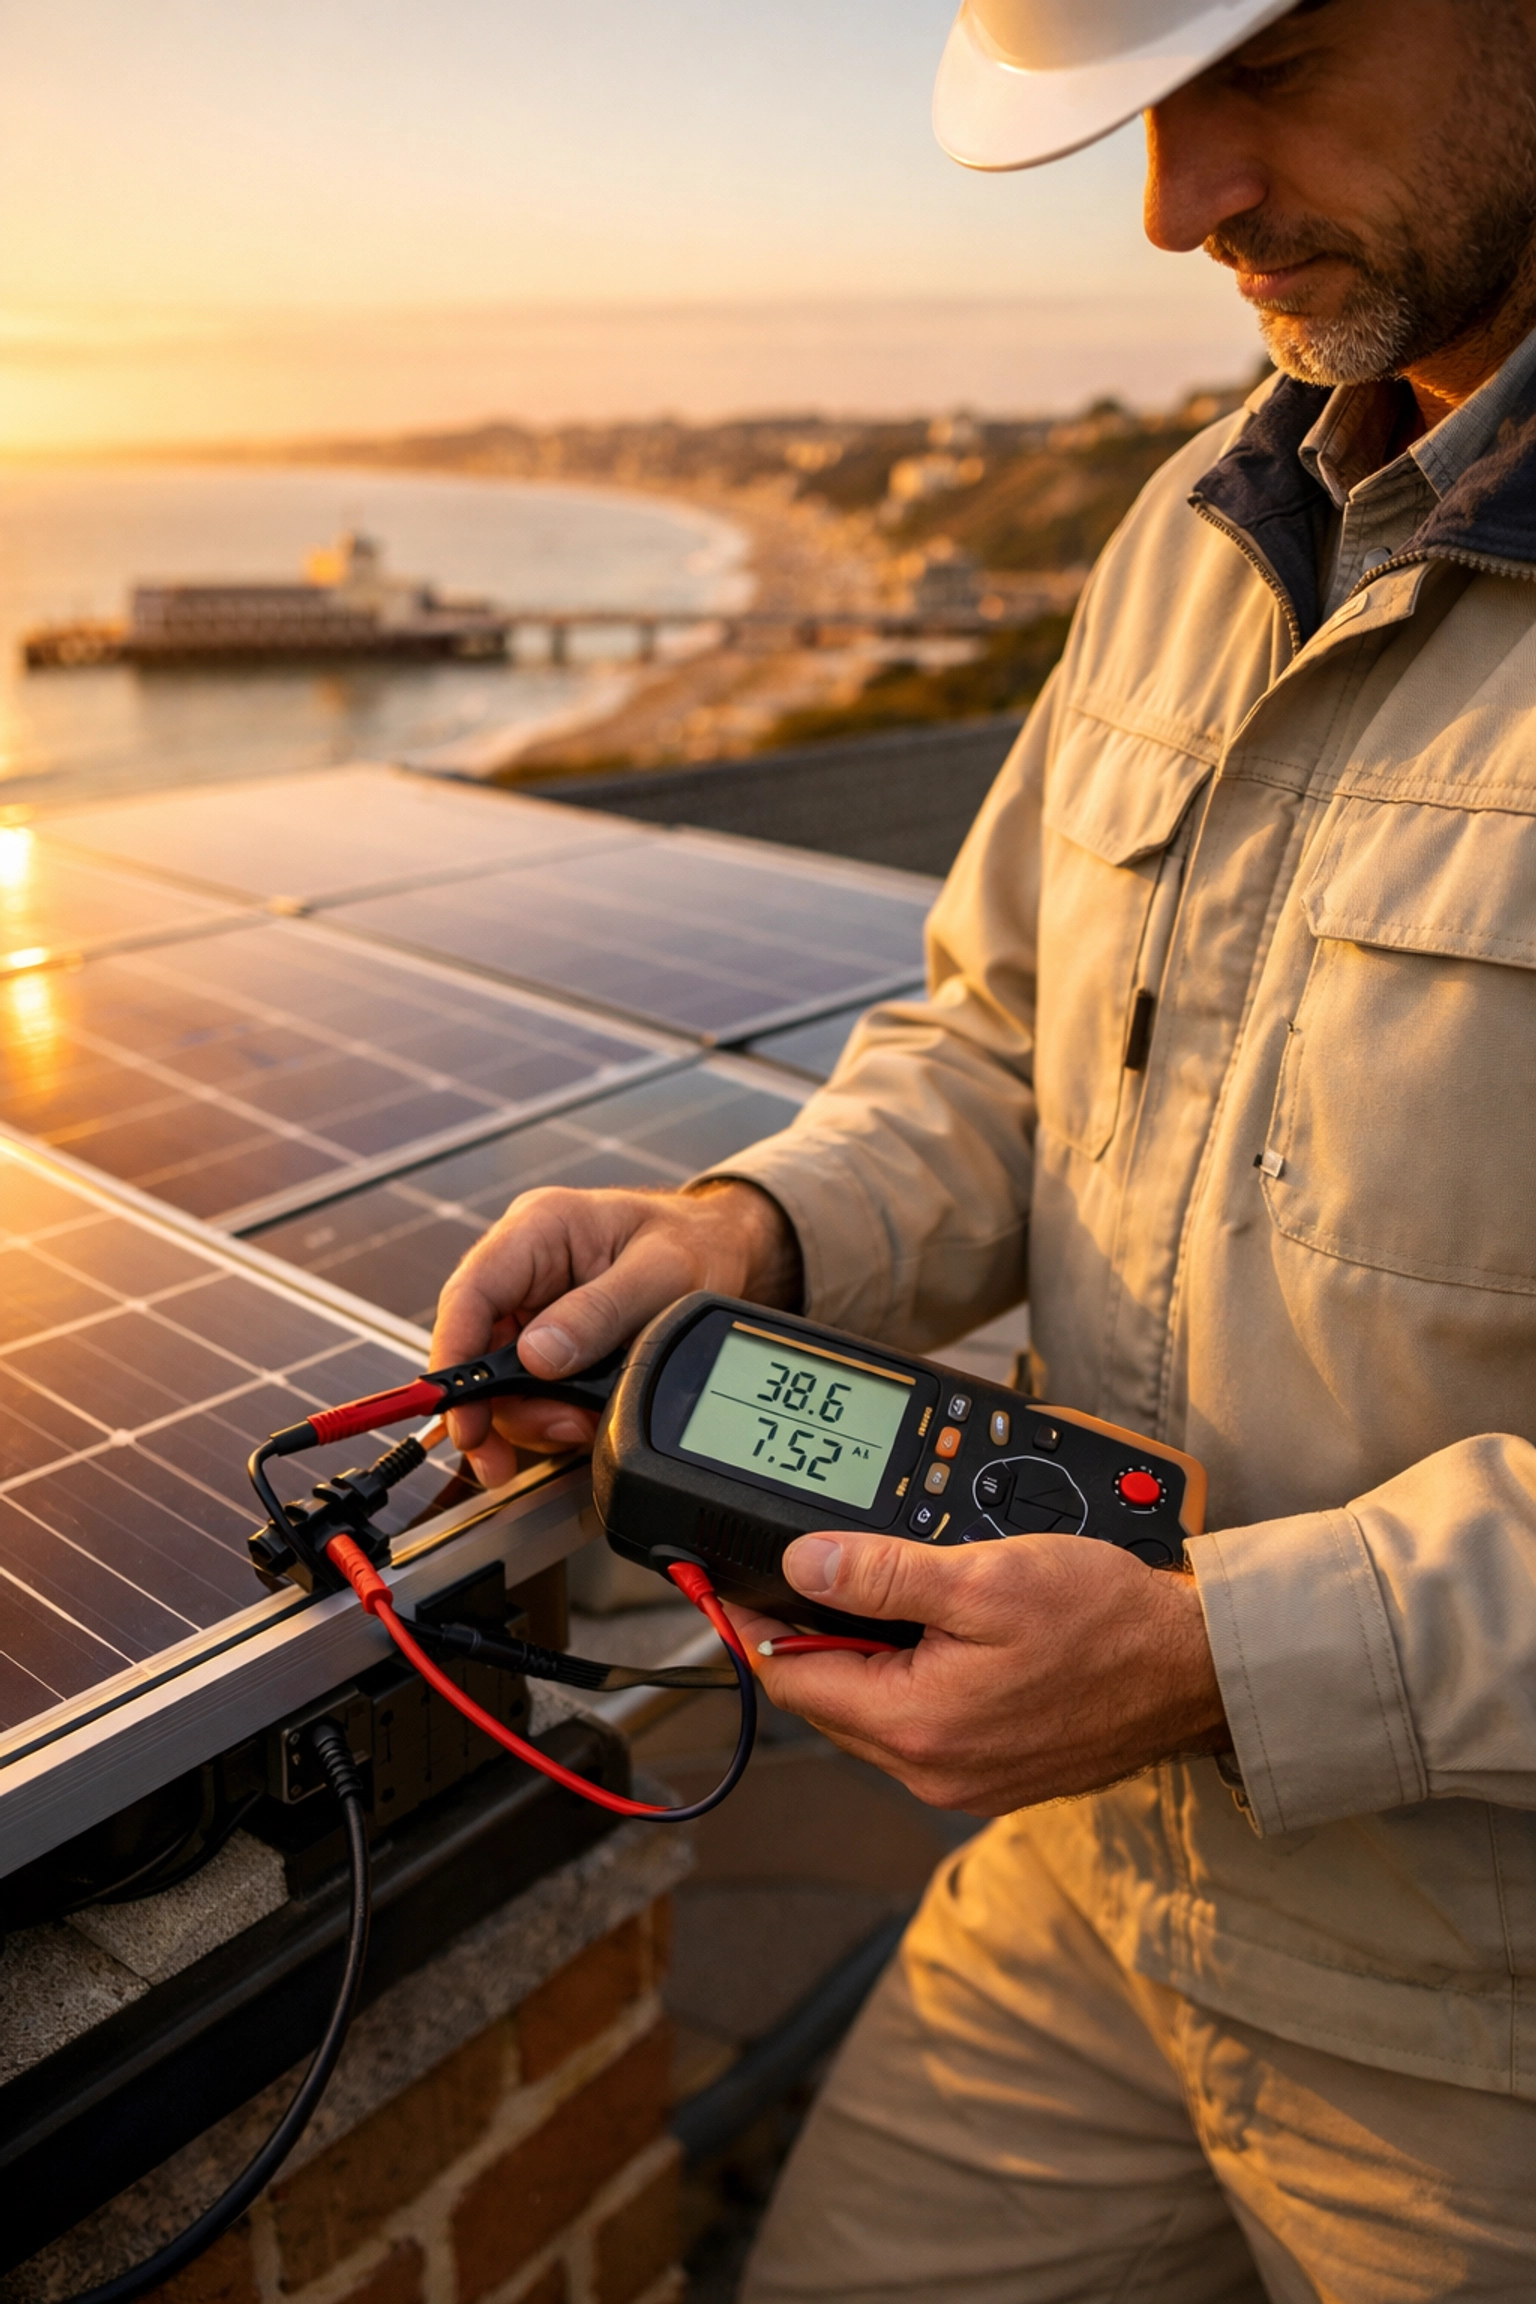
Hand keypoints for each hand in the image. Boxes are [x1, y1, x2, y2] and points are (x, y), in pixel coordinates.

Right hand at [430, 1179, 801, 1483]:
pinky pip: (531, 1388)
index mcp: (539, 1229)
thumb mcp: (662, 1274)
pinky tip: (584, 1420)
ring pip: (501, 1378)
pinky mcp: (550, 1340)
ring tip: (579, 1426)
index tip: (461, 1416)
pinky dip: (553, 1415)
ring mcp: (534, 1307)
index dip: (455, 1358)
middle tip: (507, 1459)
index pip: (471, 1293)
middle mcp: (525, 1268)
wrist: (722, 1252)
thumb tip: (537, 1357)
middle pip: (478, 1348)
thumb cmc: (694, 1243)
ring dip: (532, 1418)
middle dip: (498, 1409)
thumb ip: (601, 1312)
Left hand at [729, 1529, 1228, 1813]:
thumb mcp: (982, 1576)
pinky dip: (911, 1680)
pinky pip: (921, 1726)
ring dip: (864, 1658)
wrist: (1195, 1669)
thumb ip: (882, 1575)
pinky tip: (936, 1636)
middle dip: (812, 1637)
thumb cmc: (1107, 1621)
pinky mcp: (997, 1773)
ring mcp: (967, 1780)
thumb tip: (803, 1567)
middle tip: (809, 1573)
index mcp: (917, 1726)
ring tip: (884, 1594)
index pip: (793, 1678)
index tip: (722, 1589)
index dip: (753, 1625)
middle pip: (827, 1698)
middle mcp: (933, 1771)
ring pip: (873, 1713)